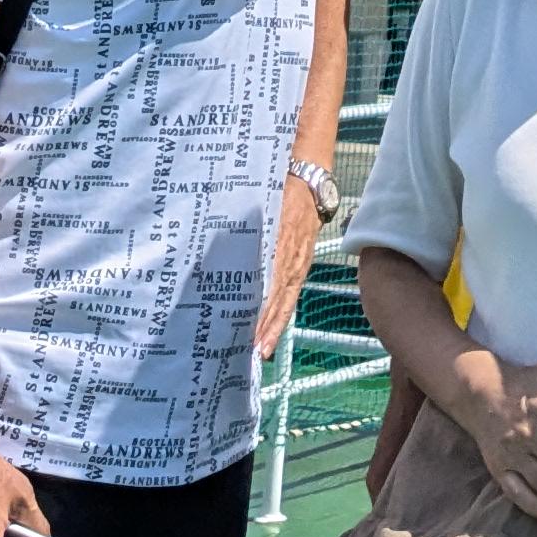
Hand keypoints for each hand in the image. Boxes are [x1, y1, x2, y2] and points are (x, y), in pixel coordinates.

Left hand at [257, 174, 323, 357]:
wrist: (312, 185)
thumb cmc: (282, 191)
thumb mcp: (266, 203)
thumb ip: (250, 224)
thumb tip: (224, 243)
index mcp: (281, 243)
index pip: (268, 283)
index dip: (258, 306)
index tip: (244, 326)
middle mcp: (290, 260)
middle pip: (275, 299)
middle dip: (263, 326)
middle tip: (248, 350)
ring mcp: (298, 266)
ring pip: (284, 303)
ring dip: (272, 328)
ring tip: (260, 351)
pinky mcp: (302, 268)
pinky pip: (292, 297)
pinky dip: (282, 318)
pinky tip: (272, 334)